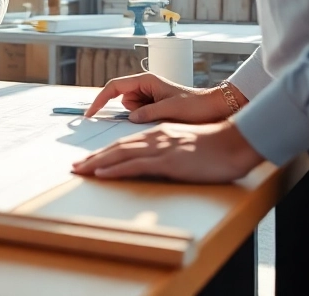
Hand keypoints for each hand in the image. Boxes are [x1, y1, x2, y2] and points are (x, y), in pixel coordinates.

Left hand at [71, 121, 263, 182]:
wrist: (234, 144)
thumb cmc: (214, 147)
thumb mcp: (184, 145)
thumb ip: (167, 149)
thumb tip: (154, 162)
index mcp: (158, 134)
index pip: (125, 143)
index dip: (104, 152)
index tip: (89, 161)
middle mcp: (155, 138)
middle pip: (116, 147)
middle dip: (93, 158)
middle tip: (74, 167)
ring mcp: (161, 149)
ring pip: (120, 154)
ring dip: (97, 163)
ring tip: (79, 170)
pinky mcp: (168, 161)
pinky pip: (136, 165)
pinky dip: (115, 169)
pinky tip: (102, 174)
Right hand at [85, 73, 237, 123]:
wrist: (214, 108)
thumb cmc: (196, 105)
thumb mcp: (170, 109)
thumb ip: (148, 113)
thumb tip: (131, 118)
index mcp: (146, 80)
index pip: (114, 87)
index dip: (100, 100)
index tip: (91, 114)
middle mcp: (145, 86)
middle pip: (123, 99)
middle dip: (131, 111)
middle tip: (153, 114)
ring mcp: (149, 96)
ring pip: (131, 109)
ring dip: (141, 116)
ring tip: (163, 116)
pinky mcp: (154, 105)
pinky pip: (140, 114)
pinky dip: (146, 119)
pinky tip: (163, 118)